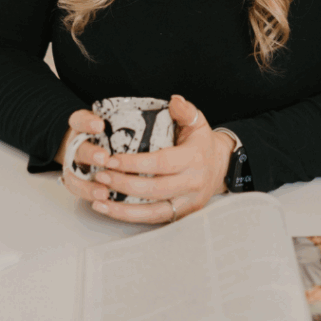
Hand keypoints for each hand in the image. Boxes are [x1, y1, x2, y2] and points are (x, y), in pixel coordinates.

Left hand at [61, 95, 234, 224]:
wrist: (221, 166)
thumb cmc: (202, 143)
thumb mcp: (197, 122)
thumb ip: (185, 110)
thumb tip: (174, 100)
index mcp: (194, 158)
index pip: (161, 163)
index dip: (135, 163)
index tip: (112, 159)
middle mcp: (192, 183)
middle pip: (154, 189)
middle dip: (124, 184)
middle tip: (100, 175)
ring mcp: (187, 202)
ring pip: (152, 211)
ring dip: (122, 208)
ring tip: (99, 199)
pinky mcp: (180, 214)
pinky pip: (153, 219)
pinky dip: (130, 217)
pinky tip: (110, 210)